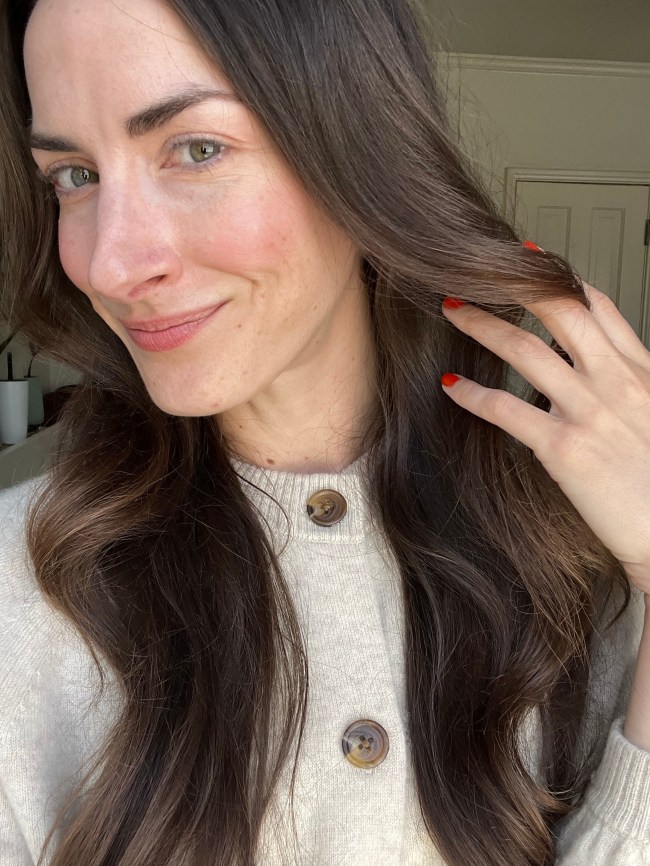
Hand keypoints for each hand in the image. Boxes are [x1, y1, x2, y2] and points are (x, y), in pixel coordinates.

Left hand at [440, 281, 649, 592]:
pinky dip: (472, 394)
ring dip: (481, 323)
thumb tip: (587, 369)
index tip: (531, 260)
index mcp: (641, 370)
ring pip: (524, 348)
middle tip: (479, 271)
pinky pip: (505, 410)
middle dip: (514, 283)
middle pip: (559, 310)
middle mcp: (615, 381)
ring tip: (453, 309)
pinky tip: (452, 386)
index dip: (561, 277)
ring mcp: (589, 412)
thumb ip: (626, 384)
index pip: (599, 306)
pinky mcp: (564, 448)